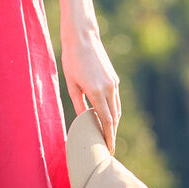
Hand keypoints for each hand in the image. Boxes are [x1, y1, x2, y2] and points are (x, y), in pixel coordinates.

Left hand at [62, 25, 119, 151]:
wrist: (83, 37)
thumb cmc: (71, 60)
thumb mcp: (71, 84)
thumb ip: (79, 104)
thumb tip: (83, 121)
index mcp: (97, 92)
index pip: (107, 121)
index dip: (108, 137)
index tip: (108, 149)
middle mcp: (109, 89)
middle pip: (114, 118)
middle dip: (112, 134)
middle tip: (108, 147)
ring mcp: (114, 83)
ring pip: (117, 109)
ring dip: (113, 123)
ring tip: (107, 135)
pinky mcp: (114, 78)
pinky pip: (115, 99)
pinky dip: (113, 110)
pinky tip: (106, 116)